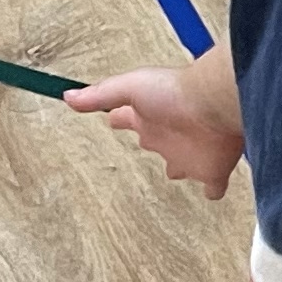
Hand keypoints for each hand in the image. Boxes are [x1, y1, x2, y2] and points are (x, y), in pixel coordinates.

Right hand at [67, 66, 241, 197]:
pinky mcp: (211, 171)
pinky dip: (213, 191)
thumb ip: (100, 95)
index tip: (113, 119)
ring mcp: (189, 155)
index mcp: (148, 117)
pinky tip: (212, 192)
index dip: (119, 118)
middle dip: (150, 142)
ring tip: (177, 170)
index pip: (127, 118)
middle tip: (147, 143)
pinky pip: (213, 186)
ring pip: (181, 166)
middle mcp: (168, 136)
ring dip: (180, 167)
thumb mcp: (129, 88)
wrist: (213, 104)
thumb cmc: (174, 92)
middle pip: (154, 141)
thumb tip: (69, 96)